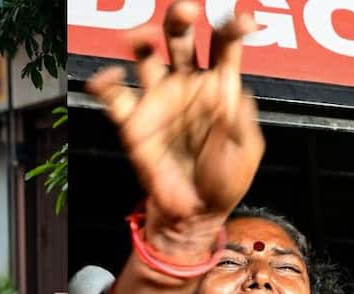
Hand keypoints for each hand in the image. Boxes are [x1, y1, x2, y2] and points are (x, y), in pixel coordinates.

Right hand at [87, 0, 263, 256]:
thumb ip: (240, 117)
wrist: (194, 213)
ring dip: (143, 39)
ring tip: (140, 36)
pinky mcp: (134, 121)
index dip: (232, 27)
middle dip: (180, 19)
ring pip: (147, 56)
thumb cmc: (224, 180)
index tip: (240, 22)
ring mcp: (159, 100)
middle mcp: (187, 84)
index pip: (224, 44)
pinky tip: (108, 78)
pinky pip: (115, 96)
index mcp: (220, 85)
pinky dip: (106, 83)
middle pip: (182, 39)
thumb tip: (231, 88)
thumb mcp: (247, 149)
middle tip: (185, 10)